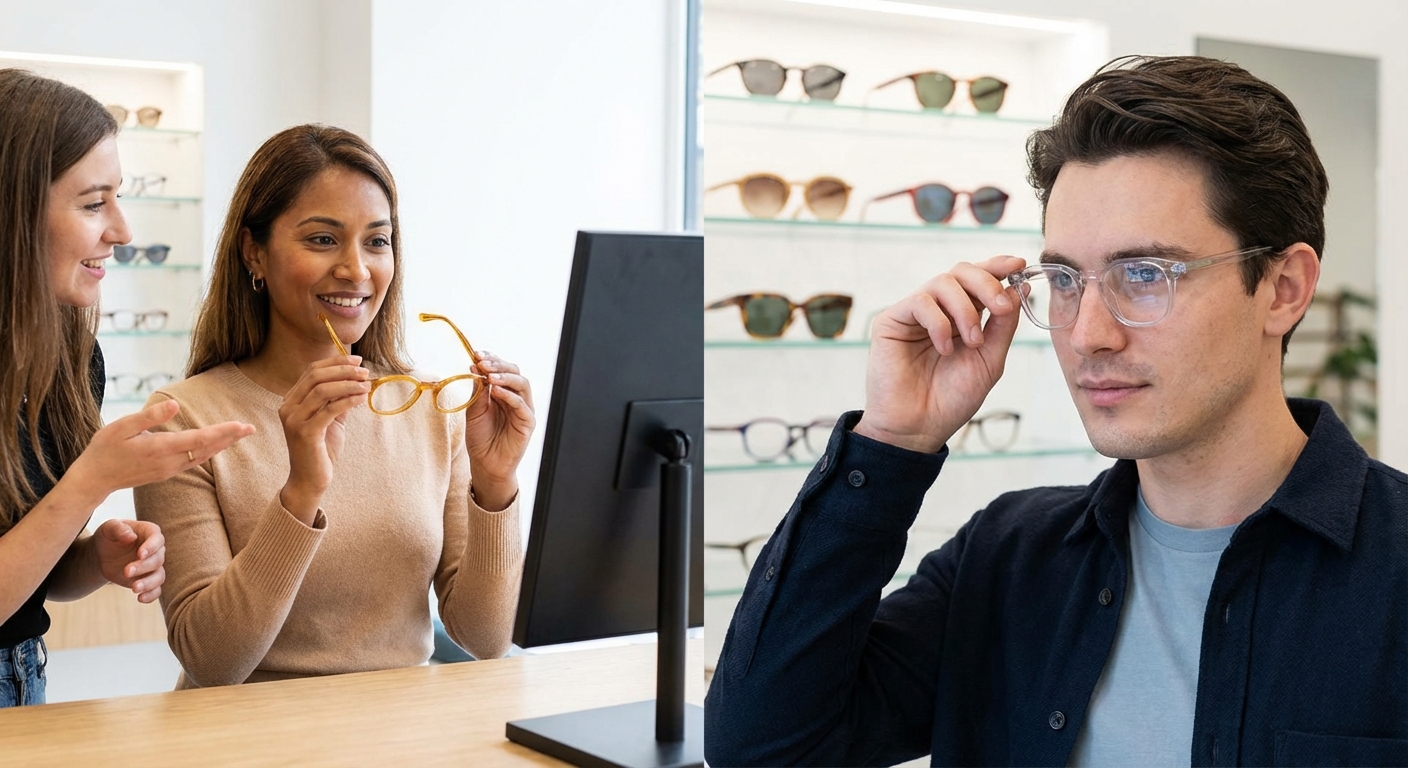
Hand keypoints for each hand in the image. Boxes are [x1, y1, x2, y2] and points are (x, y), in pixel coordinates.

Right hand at [66, 399, 255, 503]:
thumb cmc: (105, 448)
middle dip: (230, 438)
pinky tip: (216, 445)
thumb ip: (150, 416)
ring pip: (203, 457)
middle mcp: (169, 462)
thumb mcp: (122, 426)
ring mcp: (169, 470)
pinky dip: (208, 452)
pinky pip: (194, 462)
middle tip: (251, 428)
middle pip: (207, 449)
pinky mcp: (166, 473)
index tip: (241, 425)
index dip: (222, 432)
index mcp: (160, 448)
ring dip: (222, 445)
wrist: (94, 479)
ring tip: (239, 434)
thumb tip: (175, 405)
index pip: (199, 439)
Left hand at [91, 519, 165, 602]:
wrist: (102, 554)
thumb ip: (118, 528)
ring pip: (160, 576)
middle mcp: (155, 550)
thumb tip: (131, 537)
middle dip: (144, 567)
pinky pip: (156, 590)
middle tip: (126, 571)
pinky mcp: (147, 580)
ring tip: (134, 588)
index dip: (151, 547)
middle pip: (158, 560)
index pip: (157, 539)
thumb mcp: (108, 528)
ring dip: (149, 583)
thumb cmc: (108, 536)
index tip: (140, 554)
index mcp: (150, 533)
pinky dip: (151, 595)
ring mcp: (152, 566)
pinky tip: (140, 599)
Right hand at [278, 355, 369, 515]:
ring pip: (322, 390)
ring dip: (348, 384)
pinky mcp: (305, 433)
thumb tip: (358, 379)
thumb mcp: (332, 419)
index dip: (336, 362)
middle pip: (316, 376)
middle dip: (343, 370)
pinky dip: (348, 400)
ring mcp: (294, 420)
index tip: (357, 360)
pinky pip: (329, 409)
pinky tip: (362, 398)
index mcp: (291, 400)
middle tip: (365, 372)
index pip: (312, 371)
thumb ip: (339, 399)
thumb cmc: (322, 449)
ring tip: (366, 385)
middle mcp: (288, 407)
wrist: (310, 479)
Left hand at [464, 352, 534, 508]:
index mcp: (502, 392)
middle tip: (482, 362)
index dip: (491, 358)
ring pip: (522, 384)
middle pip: (514, 371)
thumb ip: (477, 392)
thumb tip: (475, 367)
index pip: (501, 368)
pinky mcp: (528, 423)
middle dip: (498, 364)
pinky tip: (495, 391)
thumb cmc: (480, 438)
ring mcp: (523, 409)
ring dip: (505, 376)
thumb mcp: (473, 411)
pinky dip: (509, 395)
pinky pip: (522, 404)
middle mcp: (515, 397)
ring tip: (489, 375)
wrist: (485, 464)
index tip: (476, 353)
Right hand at [854, 255, 1025, 453]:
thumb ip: (1003, 324)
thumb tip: (1019, 287)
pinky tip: (944, 348)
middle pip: (962, 271)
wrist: (919, 427)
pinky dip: (940, 323)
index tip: (1019, 265)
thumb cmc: (952, 399)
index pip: (978, 279)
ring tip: (972, 342)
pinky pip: (920, 302)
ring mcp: (914, 314)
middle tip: (1001, 307)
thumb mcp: (990, 360)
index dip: (998, 266)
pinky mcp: (891, 320)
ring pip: (943, 282)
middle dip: (987, 283)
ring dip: (966, 309)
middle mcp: (939, 310)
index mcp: (963, 316)